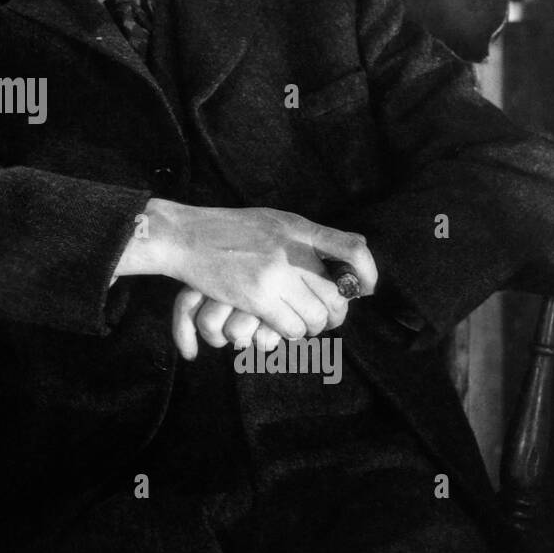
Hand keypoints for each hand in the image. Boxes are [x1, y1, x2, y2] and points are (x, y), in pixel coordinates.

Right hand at [161, 204, 376, 350]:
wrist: (185, 236)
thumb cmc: (228, 228)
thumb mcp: (274, 219)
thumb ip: (310, 234)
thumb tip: (359, 245)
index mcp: (298, 228)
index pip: (351, 250)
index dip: (368, 273)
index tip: (367, 288)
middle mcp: (291, 250)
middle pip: (336, 295)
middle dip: (337, 313)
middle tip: (329, 318)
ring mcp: (275, 274)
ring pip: (315, 316)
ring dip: (313, 327)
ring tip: (303, 324)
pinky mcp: (256, 297)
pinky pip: (290, 326)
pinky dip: (291, 333)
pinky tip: (282, 328)